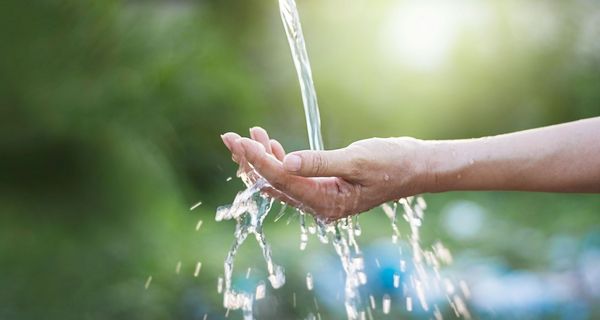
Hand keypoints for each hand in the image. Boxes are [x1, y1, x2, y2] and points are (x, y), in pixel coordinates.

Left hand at [221, 127, 427, 220]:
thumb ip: (320, 162)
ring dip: (262, 159)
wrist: (416, 167)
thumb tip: (284, 162)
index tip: (238, 141)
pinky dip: (278, 160)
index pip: (282, 181)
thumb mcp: (358, 160)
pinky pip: (292, 178)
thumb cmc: (393, 163)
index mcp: (327, 203)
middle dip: (250, 161)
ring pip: (279, 182)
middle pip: (274, 185)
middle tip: (229, 137)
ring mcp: (320, 198)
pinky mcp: (323, 188)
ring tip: (248, 134)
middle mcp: (319, 205)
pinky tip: (269, 143)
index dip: (258, 161)